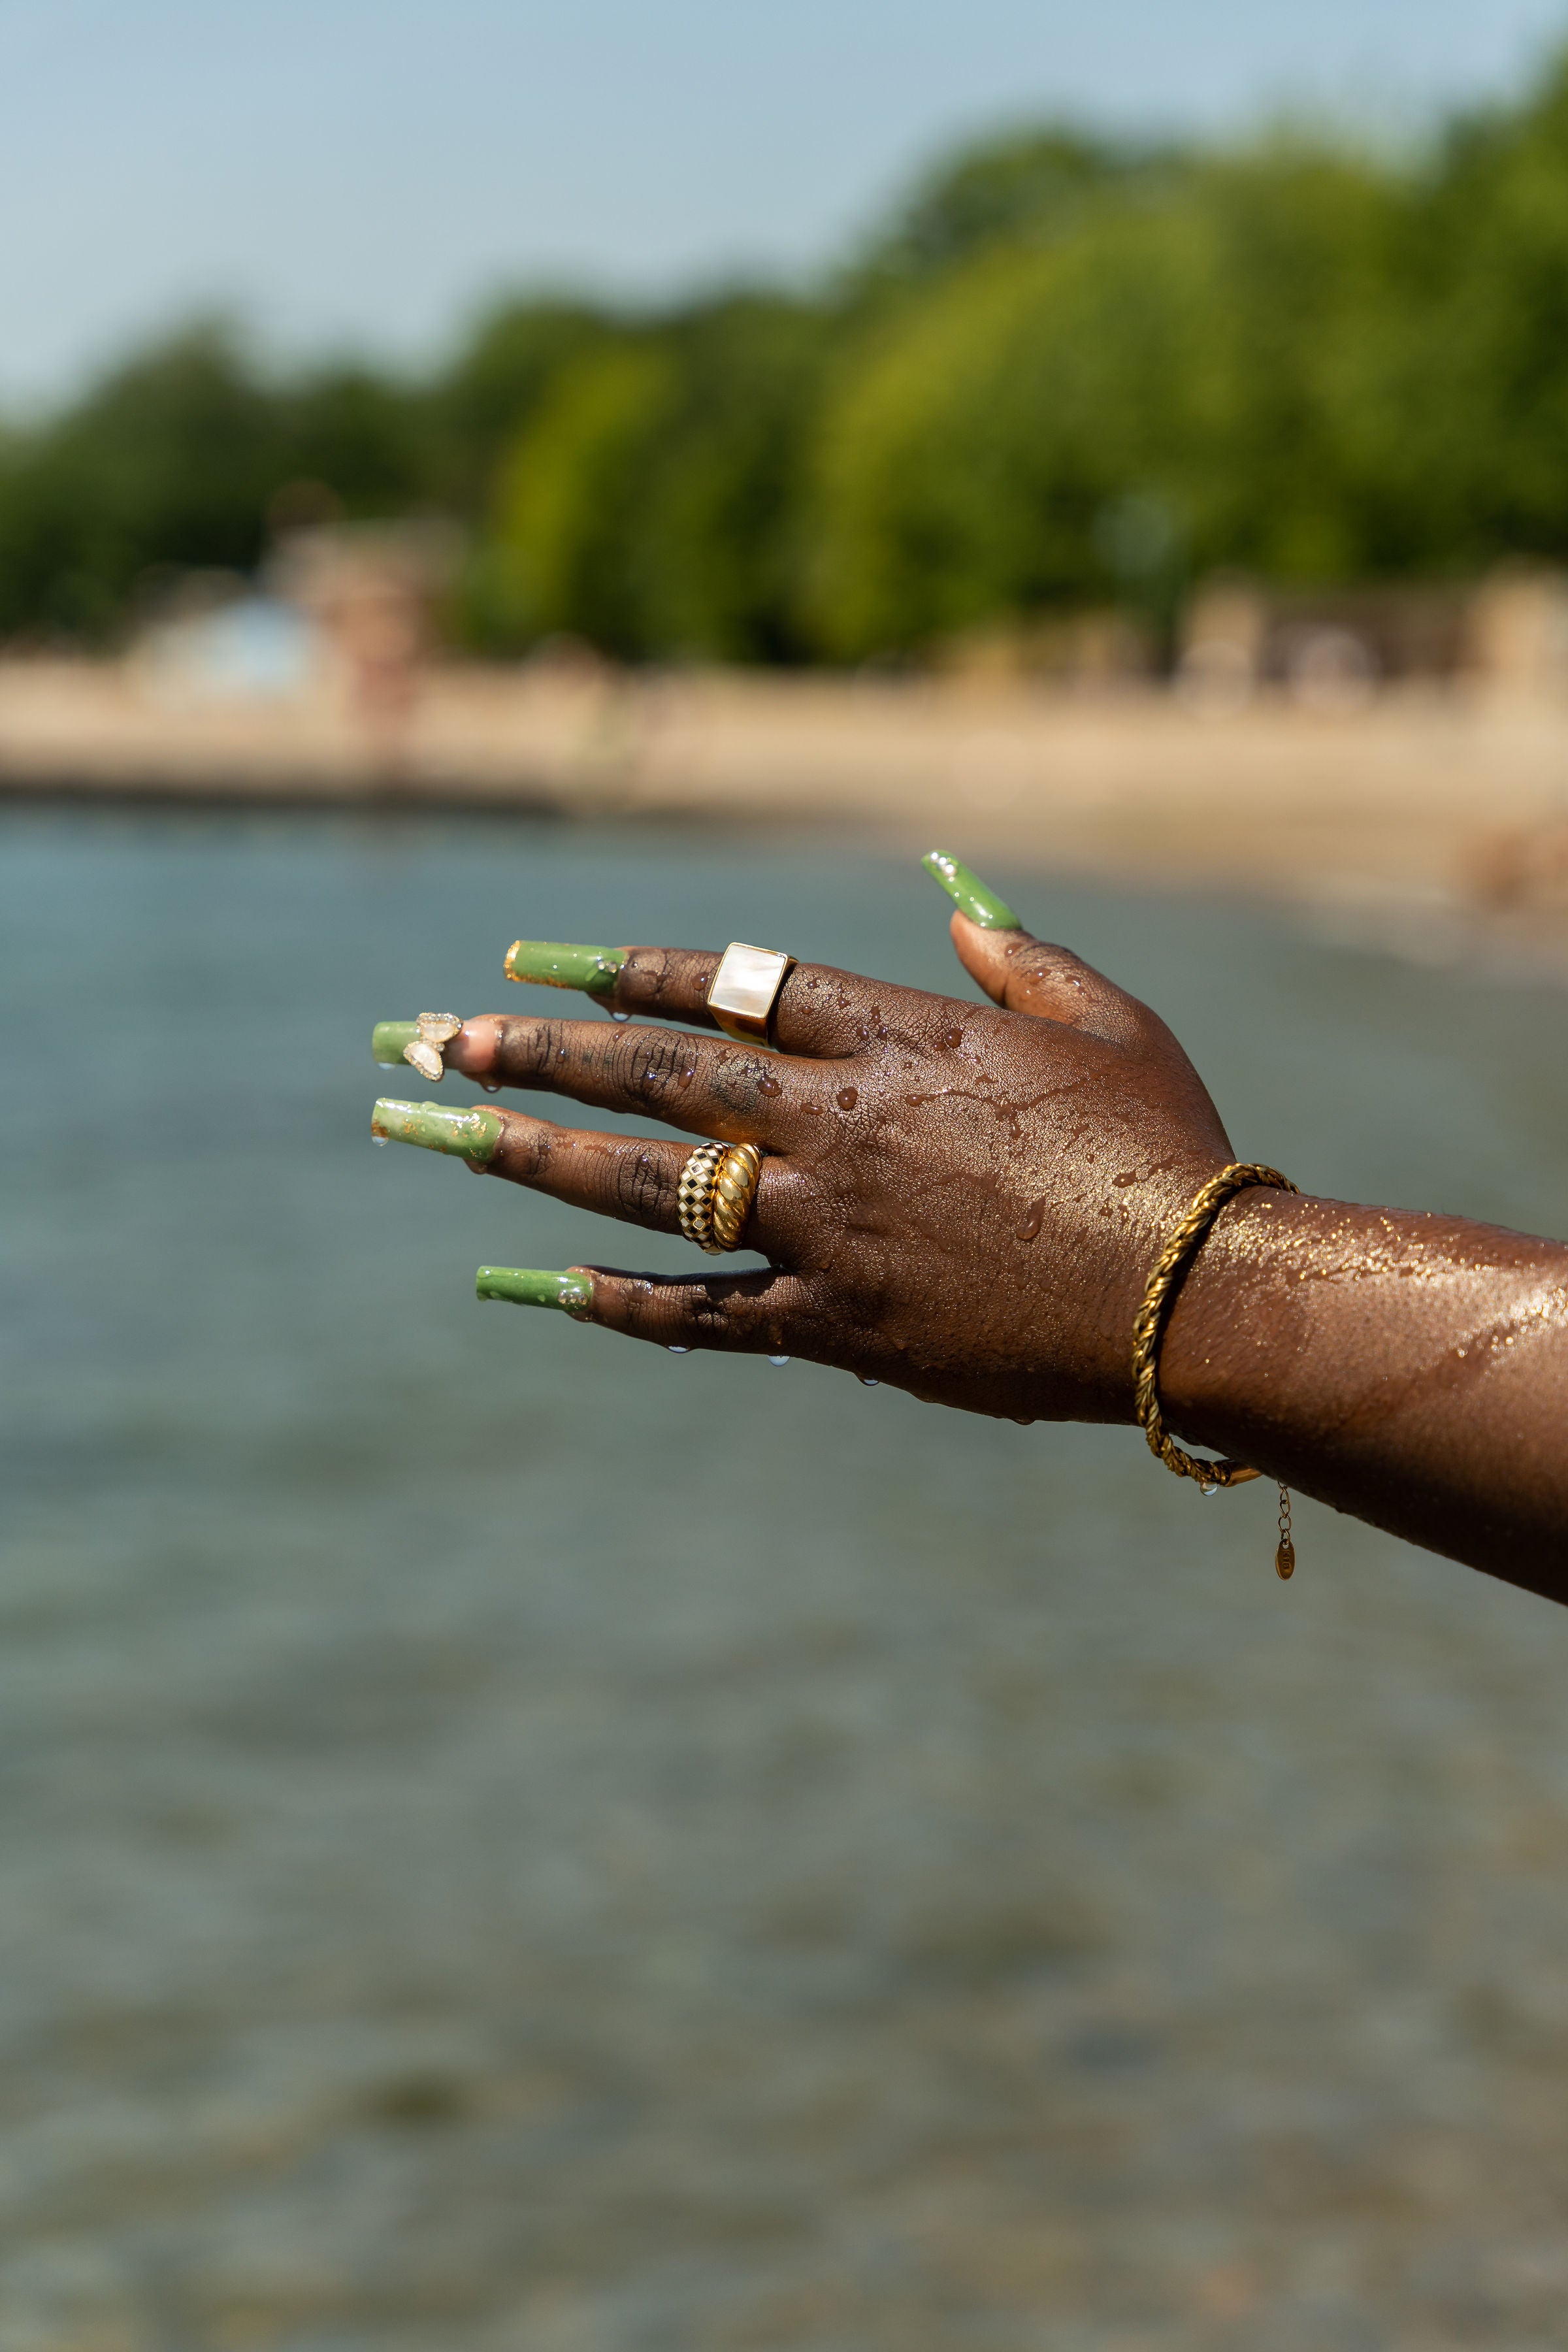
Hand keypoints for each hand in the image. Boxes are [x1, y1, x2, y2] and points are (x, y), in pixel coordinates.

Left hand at [385, 860, 1237, 1425]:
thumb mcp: (1109, 1021)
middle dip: (537, 1055)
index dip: (623, 972)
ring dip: (537, 1155)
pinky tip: (535, 1289)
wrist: (1193, 1296)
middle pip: (657, 1076)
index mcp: (897, 1039)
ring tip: (444, 1133)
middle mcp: (835, 1126)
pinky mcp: (835, 1325)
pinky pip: (702, 1314)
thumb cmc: (1167, 1148)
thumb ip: (1020, 956)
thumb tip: (956, 897)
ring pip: (650, 1185)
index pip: (728, 987)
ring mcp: (823, 1229)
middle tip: (434, 1041)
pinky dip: (616, 1304)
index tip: (537, 966)